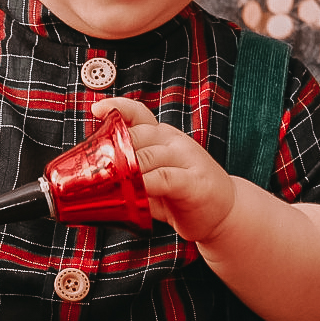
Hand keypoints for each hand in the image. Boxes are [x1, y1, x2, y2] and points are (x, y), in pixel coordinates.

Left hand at [92, 97, 244, 246]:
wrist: (226, 212)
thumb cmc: (185, 196)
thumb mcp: (154, 179)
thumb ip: (132, 174)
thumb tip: (97, 178)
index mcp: (163, 137)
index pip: (138, 113)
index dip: (117, 108)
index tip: (97, 110)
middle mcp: (174, 141)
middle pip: (136, 135)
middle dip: (113, 149)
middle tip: (93, 167)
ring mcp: (186, 159)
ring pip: (147, 156)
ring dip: (125, 168)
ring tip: (108, 180)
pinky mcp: (193, 181)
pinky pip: (164, 177)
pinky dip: (146, 183)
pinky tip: (134, 190)